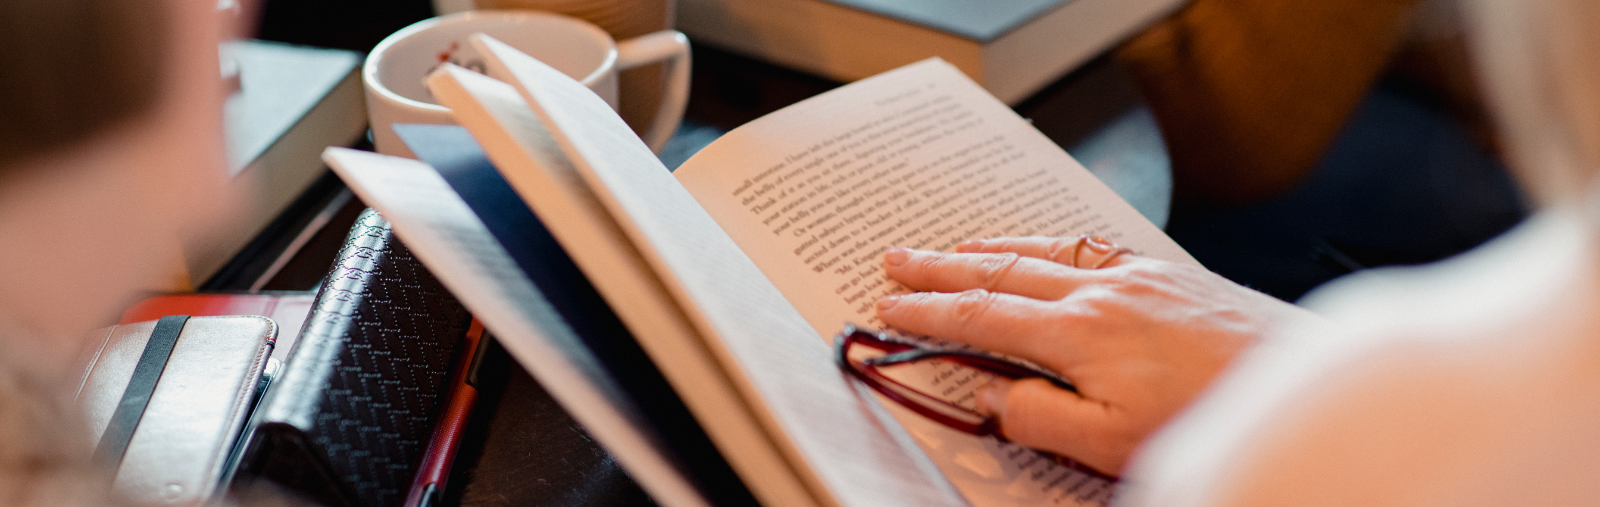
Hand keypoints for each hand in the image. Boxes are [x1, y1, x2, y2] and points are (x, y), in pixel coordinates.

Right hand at [874, 236, 1316, 473]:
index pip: (982, 317)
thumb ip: (1040, 417)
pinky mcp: (1169, 272)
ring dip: (988, 248)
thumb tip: (992, 394)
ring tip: (951, 246)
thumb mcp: (1113, 443)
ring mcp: (1138, 275)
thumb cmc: (1209, 417)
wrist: (1297, 380)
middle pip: (1002, 271)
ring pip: (1044, 251)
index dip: (930, 312)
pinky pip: (1088, 245)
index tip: (891, 307)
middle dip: (942, 266)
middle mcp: (1102, 290)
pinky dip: (1046, 243)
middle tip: (897, 258)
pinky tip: (1041, 247)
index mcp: (1080, 332)